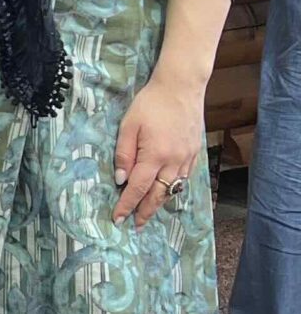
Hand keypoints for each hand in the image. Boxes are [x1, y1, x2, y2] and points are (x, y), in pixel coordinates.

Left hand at [113, 67, 204, 226]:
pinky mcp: (194, 154)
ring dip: (159, 203)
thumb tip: (120, 180)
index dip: (127, 205)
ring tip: (148, 214)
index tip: (118, 219)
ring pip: (172, 189)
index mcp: (154, 156)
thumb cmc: (150, 104)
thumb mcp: (128, 126)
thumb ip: (124, 154)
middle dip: (145, 212)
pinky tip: (166, 192)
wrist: (181, 88)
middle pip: (158, 195)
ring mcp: (187, 159)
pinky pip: (183, 178)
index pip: (137, 188)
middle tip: (135, 226)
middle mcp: (174, 162)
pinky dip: (173, 189)